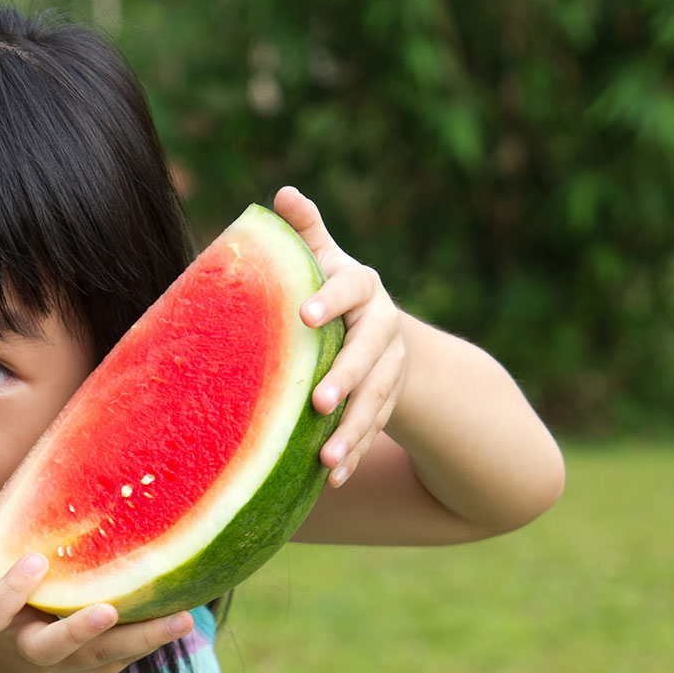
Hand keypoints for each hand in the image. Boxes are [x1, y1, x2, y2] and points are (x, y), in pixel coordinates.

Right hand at [0, 514, 194, 672]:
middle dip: (78, 631)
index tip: (37, 559)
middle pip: (52, 647)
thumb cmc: (6, 607)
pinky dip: (153, 639)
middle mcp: (34, 651)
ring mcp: (69, 668)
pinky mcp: (99, 672)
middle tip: (106, 611)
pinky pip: (127, 657)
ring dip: (143, 638)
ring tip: (181, 619)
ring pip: (105, 657)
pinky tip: (183, 617)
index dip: (12, 588)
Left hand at [274, 185, 407, 486]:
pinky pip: (375, 430)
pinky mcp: (389, 402)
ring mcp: (391, 368)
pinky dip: (355, 452)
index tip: (304, 315)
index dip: (330, 300)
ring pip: (377, 400)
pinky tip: (330, 479)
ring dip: (352, 431)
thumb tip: (282, 192)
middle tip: (319, 401)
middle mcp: (384, 327)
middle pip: (370, 353)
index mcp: (364, 287)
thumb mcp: (324, 258)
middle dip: (347, 378)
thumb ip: (306, 231)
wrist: (382, 328)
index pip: (351, 288)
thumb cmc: (334, 288)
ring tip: (325, 460)